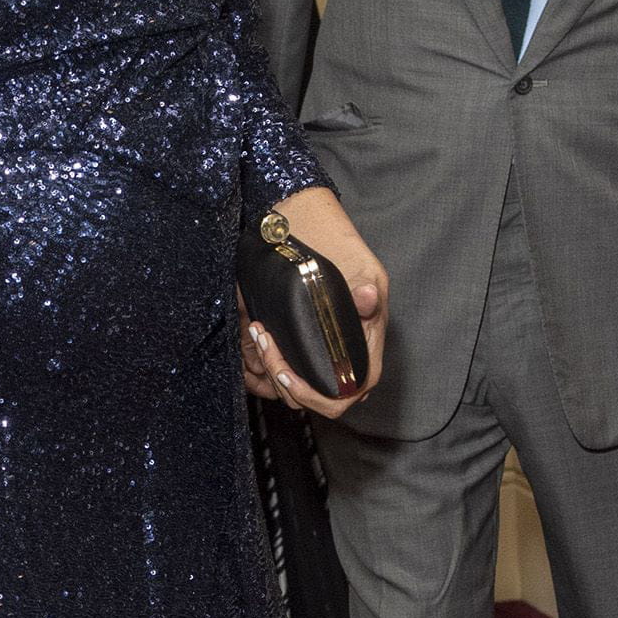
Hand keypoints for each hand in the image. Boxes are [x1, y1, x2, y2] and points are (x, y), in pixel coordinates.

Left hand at [239, 185, 386, 420]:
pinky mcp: (294, 344)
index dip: (319, 396)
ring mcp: (317, 350)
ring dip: (267, 367)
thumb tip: (368, 296)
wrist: (302, 221)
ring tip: (256, 333)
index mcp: (365, 343)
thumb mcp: (355, 263)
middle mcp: (342, 353)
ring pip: (290, 388)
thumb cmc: (334, 244)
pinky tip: (249, 344)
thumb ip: (362, 285)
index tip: (288, 377)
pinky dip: (257, 366)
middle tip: (263, 343)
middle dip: (283, 378)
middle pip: (315, 397)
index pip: (349, 393)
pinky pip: (274, 373)